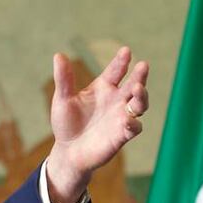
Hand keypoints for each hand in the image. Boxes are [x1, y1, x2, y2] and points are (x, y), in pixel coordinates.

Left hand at [44, 47, 148, 202]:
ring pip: (140, 104)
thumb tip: (59, 55)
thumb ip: (64, 79)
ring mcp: (121, 117)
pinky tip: (128, 120)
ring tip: (137, 88)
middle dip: (140, 75)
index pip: (116, 71)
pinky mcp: (122, 135)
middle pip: (133, 84)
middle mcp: (116, 100)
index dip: (121, 61)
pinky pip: (133, 128)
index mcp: (103, 88)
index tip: (126, 51)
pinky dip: (133, 123)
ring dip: (141, 96)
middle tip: (143, 65)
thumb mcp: (63, 99)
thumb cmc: (66, 123)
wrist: (68, 152)